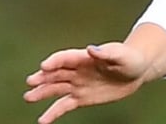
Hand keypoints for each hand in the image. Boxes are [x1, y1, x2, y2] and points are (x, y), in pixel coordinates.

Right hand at [24, 42, 156, 123]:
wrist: (136, 72)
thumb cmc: (129, 59)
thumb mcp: (121, 55)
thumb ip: (106, 53)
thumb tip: (91, 49)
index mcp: (84, 57)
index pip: (66, 58)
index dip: (55, 61)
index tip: (44, 66)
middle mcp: (77, 70)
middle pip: (56, 73)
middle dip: (43, 77)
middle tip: (30, 82)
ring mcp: (78, 84)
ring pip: (56, 88)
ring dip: (42, 92)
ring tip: (28, 97)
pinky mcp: (81, 98)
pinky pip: (64, 105)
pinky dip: (53, 112)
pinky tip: (42, 120)